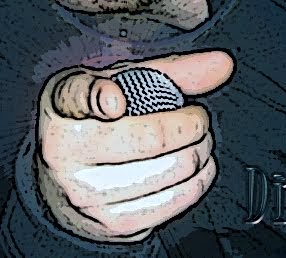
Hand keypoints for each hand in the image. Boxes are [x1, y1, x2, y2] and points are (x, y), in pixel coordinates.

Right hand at [33, 50, 233, 241]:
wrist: (64, 181)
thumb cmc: (98, 123)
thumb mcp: (120, 86)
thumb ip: (170, 71)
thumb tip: (221, 64)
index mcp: (64, 107)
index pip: (77, 97)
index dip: (97, 98)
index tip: (114, 100)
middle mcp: (66, 152)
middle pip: (148, 139)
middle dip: (191, 127)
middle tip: (198, 120)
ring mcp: (87, 192)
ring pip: (166, 171)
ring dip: (199, 154)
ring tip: (199, 143)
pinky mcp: (110, 222)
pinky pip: (168, 204)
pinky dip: (195, 184)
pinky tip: (196, 169)